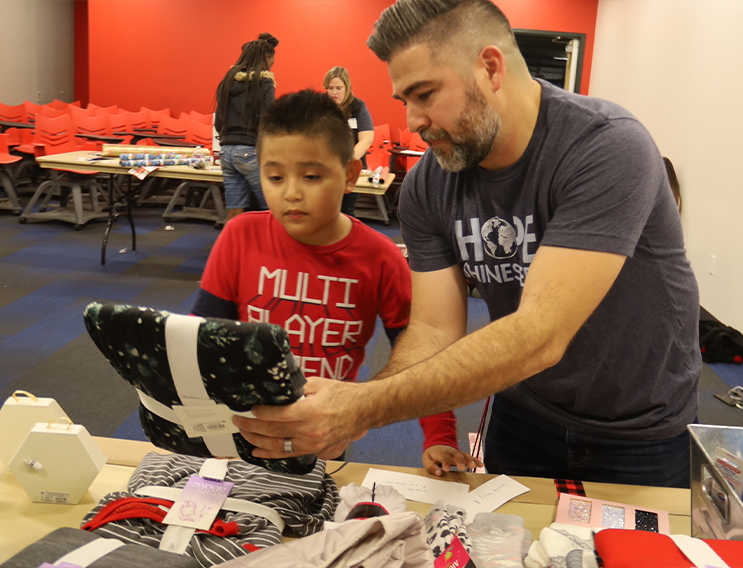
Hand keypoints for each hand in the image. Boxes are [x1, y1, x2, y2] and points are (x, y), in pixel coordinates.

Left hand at [232, 377, 368, 458]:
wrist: (365, 410)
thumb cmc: (344, 395)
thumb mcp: (320, 384)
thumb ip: (298, 388)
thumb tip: (277, 389)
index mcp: (311, 411)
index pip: (278, 415)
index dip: (260, 413)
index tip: (249, 408)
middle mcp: (311, 430)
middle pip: (274, 432)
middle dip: (252, 427)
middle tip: (238, 420)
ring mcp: (313, 443)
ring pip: (278, 446)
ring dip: (257, 441)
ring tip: (243, 434)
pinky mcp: (315, 449)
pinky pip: (288, 454)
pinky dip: (271, 454)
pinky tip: (257, 451)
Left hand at [422, 445, 483, 476]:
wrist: (436, 445)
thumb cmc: (432, 455)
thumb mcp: (427, 460)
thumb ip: (431, 467)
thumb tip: (439, 473)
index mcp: (440, 453)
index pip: (443, 457)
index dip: (445, 462)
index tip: (447, 469)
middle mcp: (450, 452)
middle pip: (456, 455)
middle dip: (460, 461)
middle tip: (462, 468)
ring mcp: (457, 453)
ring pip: (464, 455)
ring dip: (469, 460)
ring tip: (474, 466)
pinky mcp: (462, 455)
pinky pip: (469, 457)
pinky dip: (475, 460)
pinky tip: (481, 465)